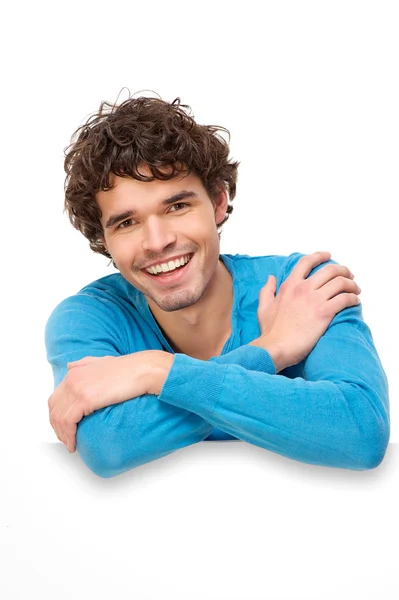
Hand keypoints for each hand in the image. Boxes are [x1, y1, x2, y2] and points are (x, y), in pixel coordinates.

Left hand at [48, 352, 155, 452]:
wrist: (143, 370)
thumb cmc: (129, 369)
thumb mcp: (102, 361)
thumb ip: (85, 364)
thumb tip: (70, 366)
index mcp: (75, 371)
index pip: (56, 398)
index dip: (57, 415)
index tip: (64, 427)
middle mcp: (72, 379)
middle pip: (54, 409)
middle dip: (57, 427)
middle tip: (66, 439)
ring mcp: (77, 388)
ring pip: (58, 417)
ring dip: (62, 435)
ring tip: (71, 445)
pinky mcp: (85, 399)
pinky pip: (68, 421)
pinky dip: (68, 435)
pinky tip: (74, 443)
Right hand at [250, 251, 360, 371]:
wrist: (275, 347)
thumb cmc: (270, 331)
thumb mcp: (263, 307)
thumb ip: (267, 290)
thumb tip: (271, 278)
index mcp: (289, 285)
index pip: (306, 262)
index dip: (320, 256)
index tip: (329, 256)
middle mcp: (303, 288)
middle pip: (330, 270)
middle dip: (343, 270)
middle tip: (349, 275)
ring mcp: (314, 300)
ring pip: (340, 282)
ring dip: (351, 284)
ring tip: (355, 290)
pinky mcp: (324, 313)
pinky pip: (344, 299)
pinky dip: (353, 298)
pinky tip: (355, 302)